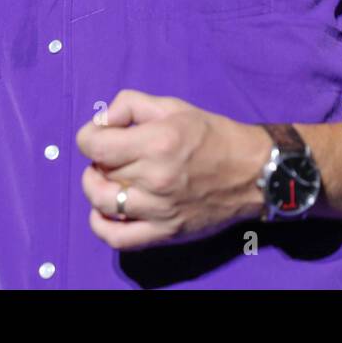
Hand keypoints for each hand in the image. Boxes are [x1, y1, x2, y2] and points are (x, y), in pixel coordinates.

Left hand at [75, 89, 270, 250]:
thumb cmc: (213, 135)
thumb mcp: (173, 106)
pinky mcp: (166, 232)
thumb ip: (130, 105)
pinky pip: (119, 238)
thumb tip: (101, 122)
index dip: (88, 136)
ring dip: (96, 187)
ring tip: (109, 179)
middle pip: (100, 170)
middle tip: (115, 153)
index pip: (94, 145)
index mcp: (157, 142)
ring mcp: (159, 209)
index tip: (99, 135)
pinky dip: (101, 225)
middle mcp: (156, 177)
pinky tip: (104, 211)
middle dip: (99, 158)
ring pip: (103, 201)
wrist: (253, 173)